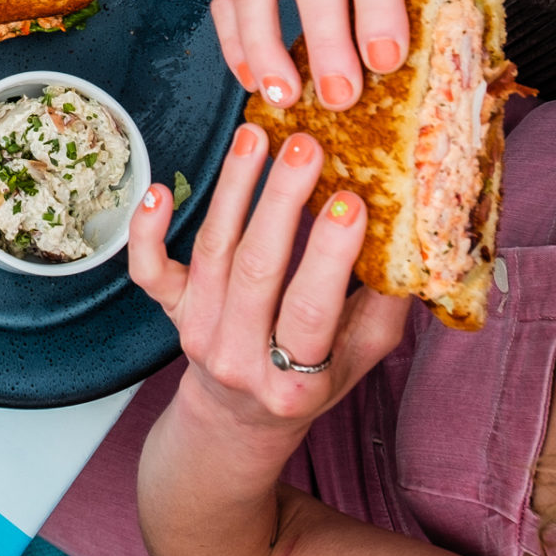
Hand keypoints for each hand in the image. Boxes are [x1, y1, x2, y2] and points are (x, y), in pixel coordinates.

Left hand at [130, 125, 407, 440]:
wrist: (239, 417)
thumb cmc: (309, 380)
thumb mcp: (359, 358)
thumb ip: (382, 304)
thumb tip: (409, 234)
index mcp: (296, 380)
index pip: (309, 309)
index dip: (328, 255)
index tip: (351, 200)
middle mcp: (238, 357)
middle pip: (255, 269)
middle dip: (280, 202)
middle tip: (304, 148)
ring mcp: (198, 331)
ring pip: (212, 250)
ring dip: (233, 188)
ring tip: (255, 138)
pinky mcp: (170, 310)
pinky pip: (148, 269)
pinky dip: (146, 231)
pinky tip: (159, 189)